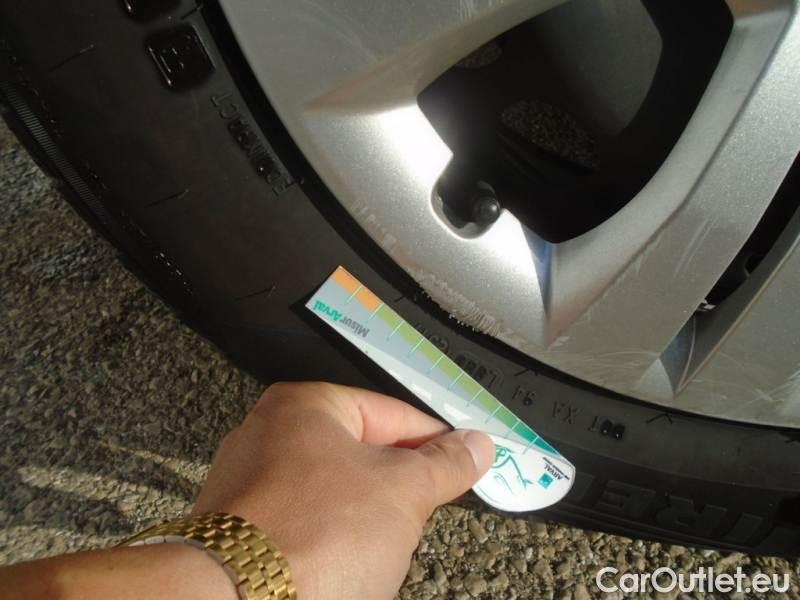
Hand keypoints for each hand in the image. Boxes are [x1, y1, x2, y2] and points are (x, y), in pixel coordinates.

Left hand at [193, 381, 494, 599]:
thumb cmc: (315, 534)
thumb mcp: (403, 491)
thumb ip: (445, 464)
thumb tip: (476, 445)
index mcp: (305, 405)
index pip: (393, 413)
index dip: (436, 441)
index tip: (464, 463)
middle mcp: (269, 434)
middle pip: (361, 452)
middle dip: (397, 486)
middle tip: (420, 512)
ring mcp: (250, 484)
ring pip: (334, 493)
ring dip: (364, 519)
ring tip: (375, 549)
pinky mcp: (241, 530)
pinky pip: (305, 525)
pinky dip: (330, 541)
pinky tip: (341, 565)